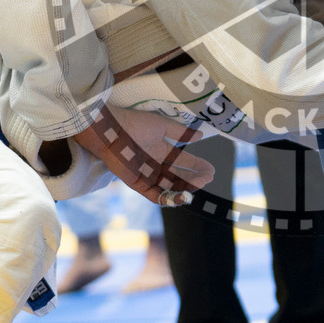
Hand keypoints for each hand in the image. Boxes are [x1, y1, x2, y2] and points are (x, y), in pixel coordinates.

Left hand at [73, 105, 215, 205]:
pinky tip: (182, 196)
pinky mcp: (137, 183)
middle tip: (208, 179)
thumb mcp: (162, 126)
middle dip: (194, 178)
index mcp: (162, 150)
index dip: (197, 166)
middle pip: (179, 176)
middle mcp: (156, 164)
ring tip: (199, 185)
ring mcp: (147, 175)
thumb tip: (200, 135)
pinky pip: (154, 195)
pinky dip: (167, 199)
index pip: (183, 161)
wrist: (111, 130)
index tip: (211, 170)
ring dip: (185, 188)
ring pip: (169, 187)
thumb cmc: (134, 124)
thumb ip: (180, 132)